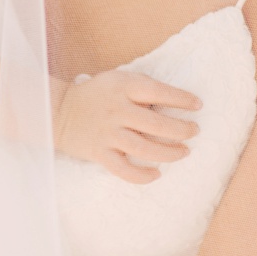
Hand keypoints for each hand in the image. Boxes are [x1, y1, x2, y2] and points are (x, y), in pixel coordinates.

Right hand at [52, 70, 201, 183]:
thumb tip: (173, 103)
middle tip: (195, 131)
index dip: (182, 99)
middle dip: (182, 129)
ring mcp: (107, 133)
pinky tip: (157, 174)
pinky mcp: (99, 153)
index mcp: (123, 87)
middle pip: (157, 124)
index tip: (198, 105)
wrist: (59, 111)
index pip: (159, 92)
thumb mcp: (118, 80)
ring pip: (145, 148)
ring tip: (184, 152)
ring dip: (169, 152)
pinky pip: (123, 169)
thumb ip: (142, 89)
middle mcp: (116, 110)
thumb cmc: (97, 94)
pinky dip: (142, 175)